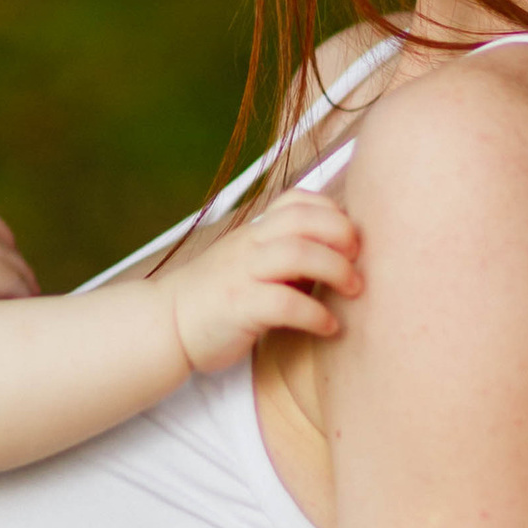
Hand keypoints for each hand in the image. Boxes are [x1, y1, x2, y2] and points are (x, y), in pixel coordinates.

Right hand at [169, 190, 360, 372]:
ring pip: (296, 253)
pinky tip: (329, 327)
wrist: (167, 324)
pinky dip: (315, 314)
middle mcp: (249, 245)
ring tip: (353, 290)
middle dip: (342, 235)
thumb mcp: (252, 262)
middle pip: (304, 219)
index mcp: (255, 231)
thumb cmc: (219, 296)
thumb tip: (340, 251)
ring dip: (336, 269)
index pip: (298, 200)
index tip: (351, 240)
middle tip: (359, 261)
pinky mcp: (238, 307)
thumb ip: (286, 251)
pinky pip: (283, 303)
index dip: (333, 212)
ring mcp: (242, 274)